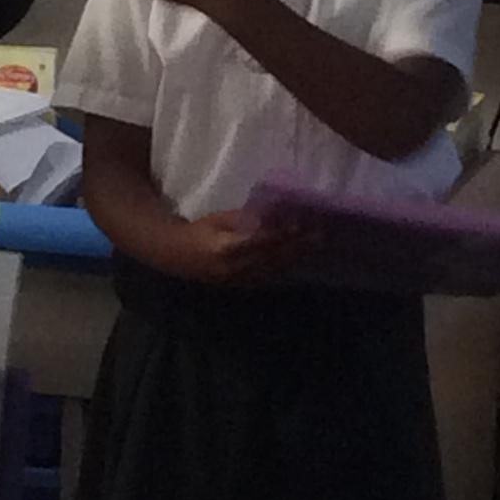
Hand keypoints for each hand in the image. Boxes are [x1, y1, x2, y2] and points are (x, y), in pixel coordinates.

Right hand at [176, 209, 310, 286]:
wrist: (178, 259)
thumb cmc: (198, 232)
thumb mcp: (219, 219)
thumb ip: (245, 219)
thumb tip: (271, 213)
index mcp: (227, 249)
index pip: (263, 241)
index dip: (284, 233)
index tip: (303, 223)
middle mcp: (237, 268)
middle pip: (274, 257)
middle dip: (298, 246)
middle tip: (320, 235)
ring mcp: (241, 280)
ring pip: (275, 269)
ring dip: (296, 258)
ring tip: (316, 246)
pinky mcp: (244, 286)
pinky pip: (270, 277)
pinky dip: (286, 267)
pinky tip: (300, 260)